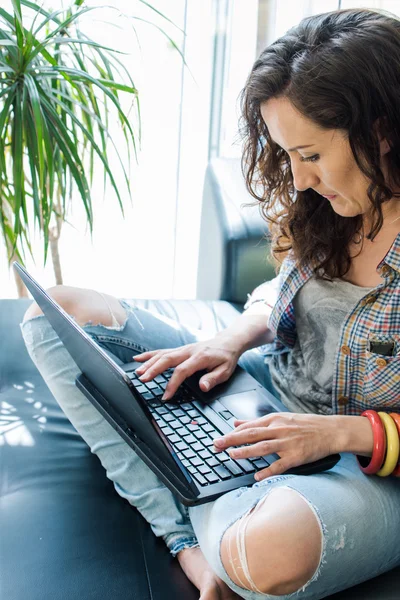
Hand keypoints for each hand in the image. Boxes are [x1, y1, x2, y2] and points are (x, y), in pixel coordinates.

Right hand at [132, 332, 242, 400]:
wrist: (228, 341)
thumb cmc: (226, 357)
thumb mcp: (225, 371)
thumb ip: (213, 379)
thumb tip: (203, 387)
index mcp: (200, 357)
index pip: (182, 371)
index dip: (172, 384)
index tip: (166, 396)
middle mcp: (188, 351)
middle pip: (167, 359)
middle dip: (153, 369)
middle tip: (143, 380)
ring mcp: (183, 349)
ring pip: (162, 354)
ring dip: (148, 363)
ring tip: (137, 372)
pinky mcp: (179, 349)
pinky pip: (162, 351)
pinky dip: (149, 355)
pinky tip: (138, 359)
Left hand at [213, 412, 337, 480]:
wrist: (329, 430)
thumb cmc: (304, 424)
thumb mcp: (279, 418)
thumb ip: (256, 422)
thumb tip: (235, 422)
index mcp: (274, 420)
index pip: (249, 426)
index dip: (232, 433)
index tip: (218, 438)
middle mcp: (279, 430)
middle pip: (252, 434)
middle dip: (232, 439)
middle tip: (217, 444)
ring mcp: (288, 443)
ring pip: (263, 447)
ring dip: (246, 451)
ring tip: (232, 455)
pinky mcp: (297, 456)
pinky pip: (280, 464)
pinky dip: (268, 470)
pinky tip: (257, 476)